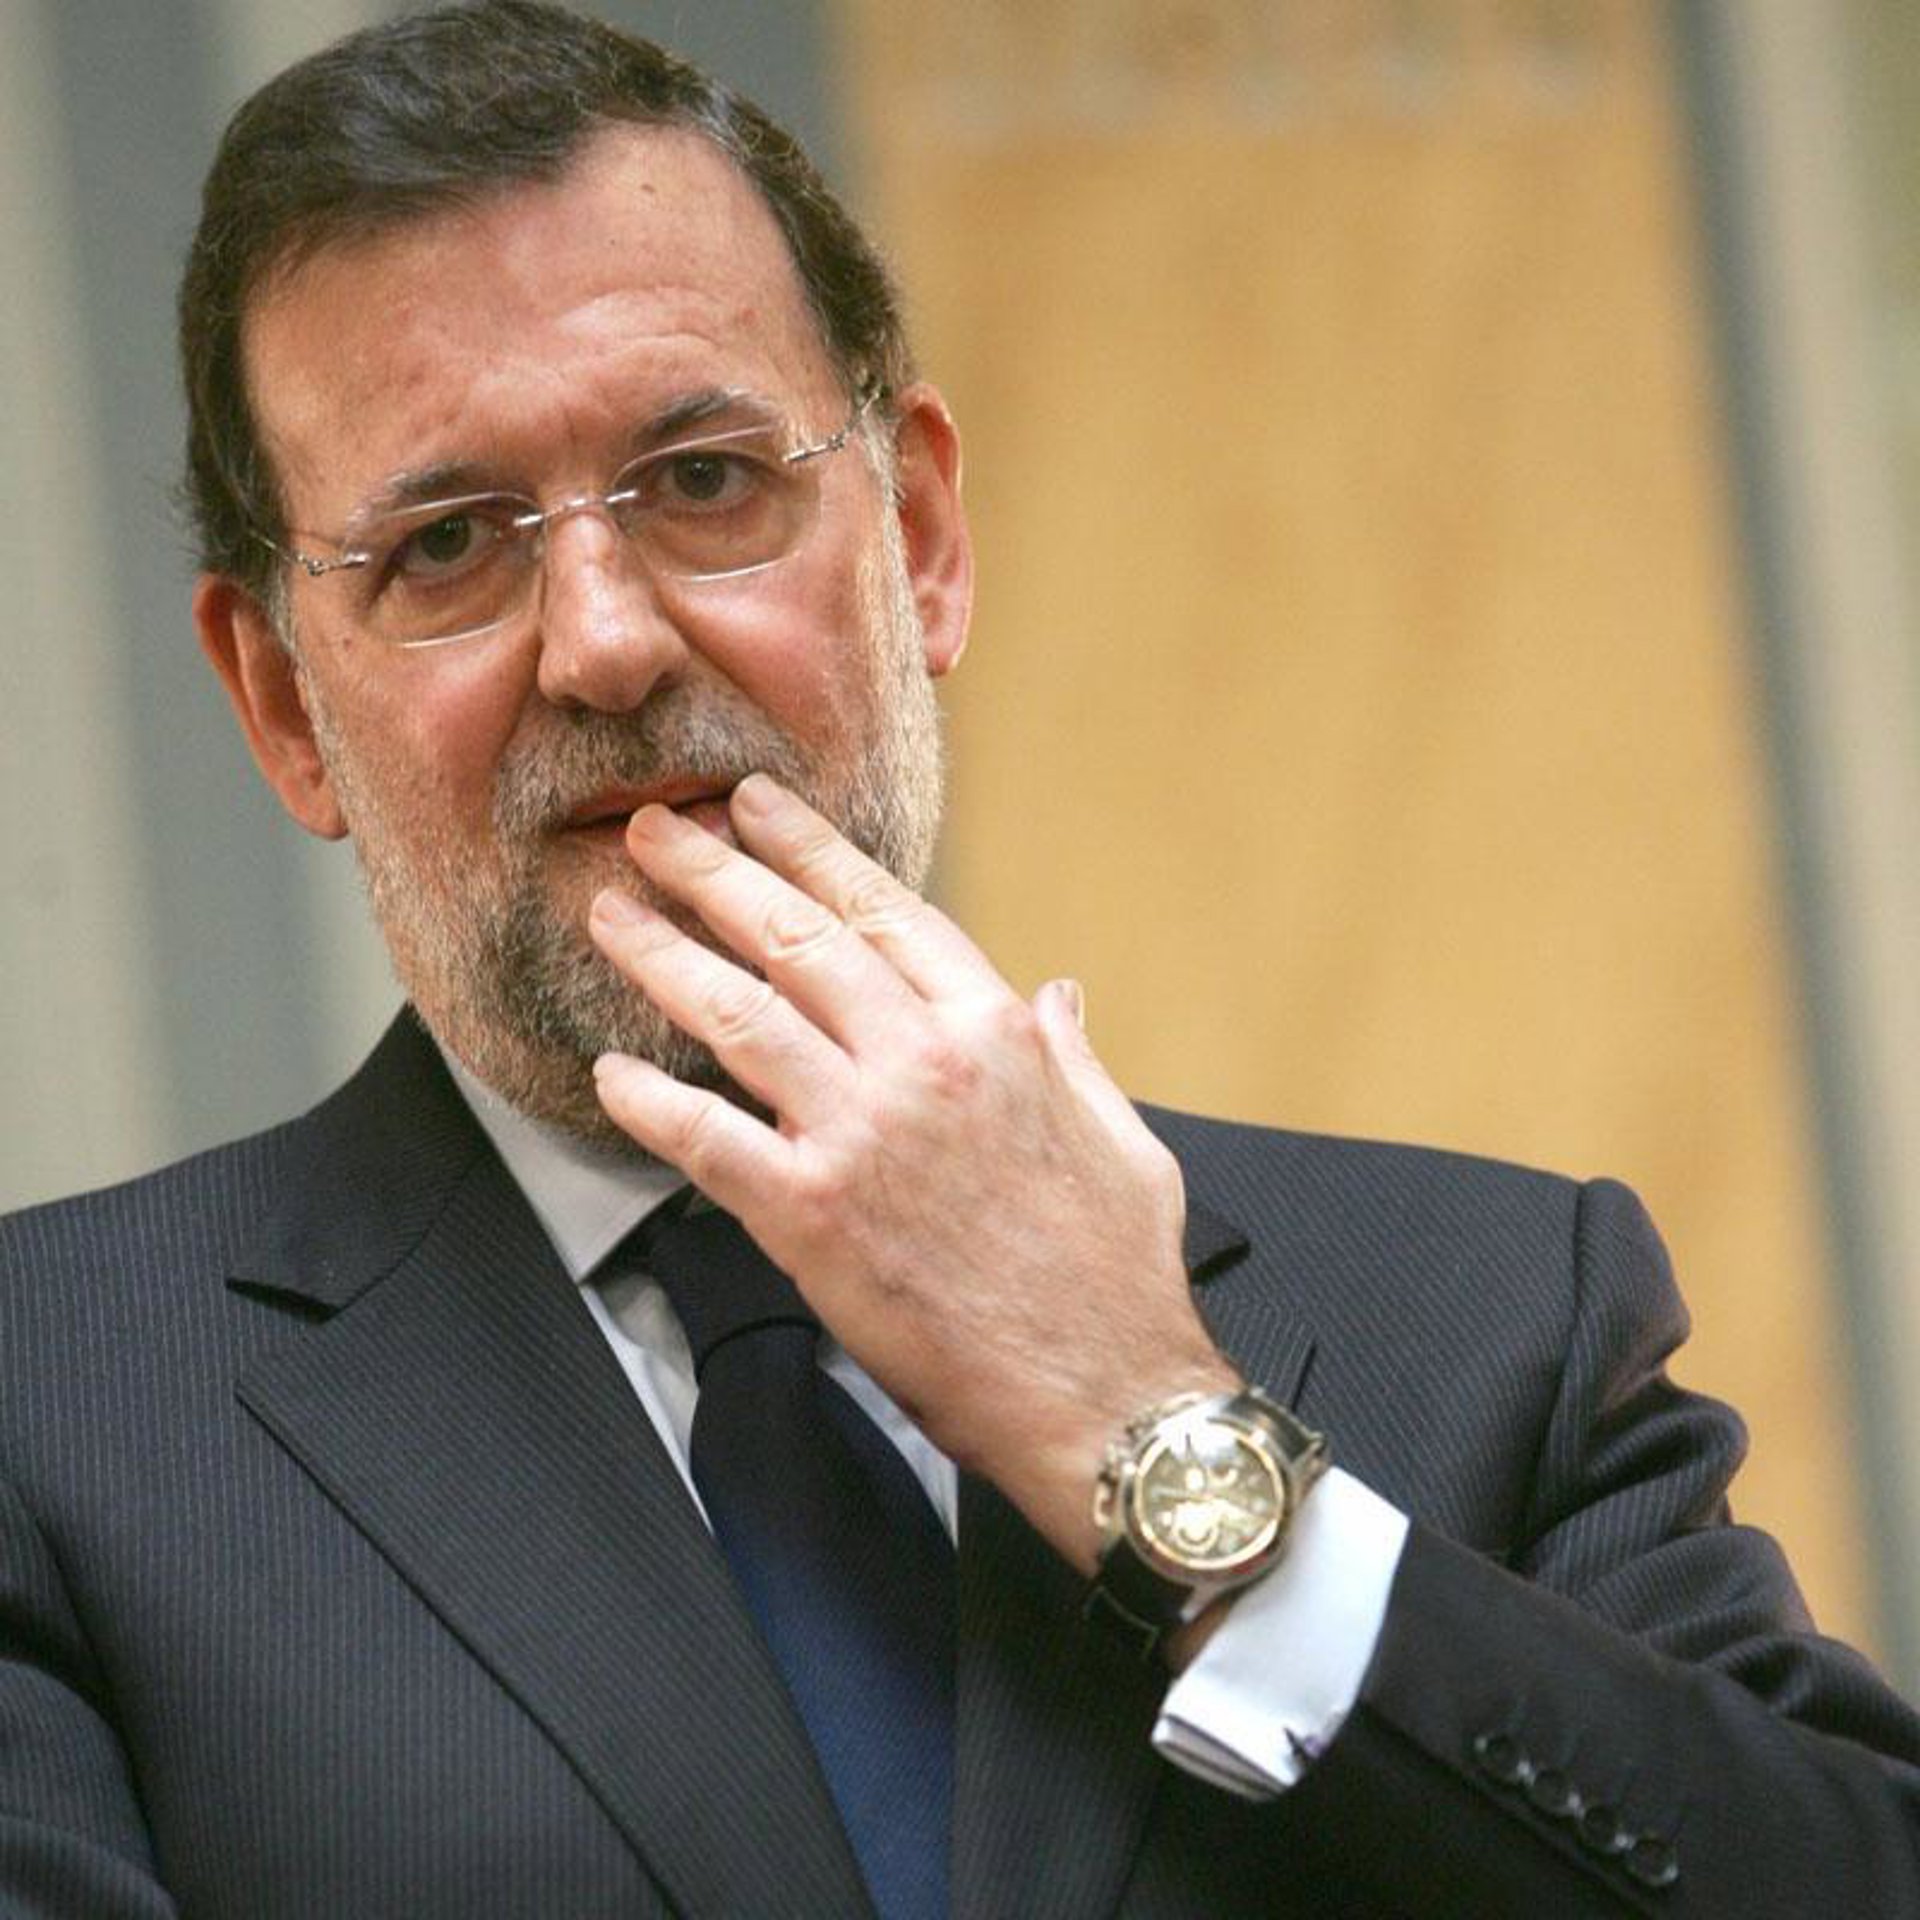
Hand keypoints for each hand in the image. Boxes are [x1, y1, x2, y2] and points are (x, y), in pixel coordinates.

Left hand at [587, 772, 1239, 1572]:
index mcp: (997, 1033)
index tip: (757, 808)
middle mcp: (923, 1063)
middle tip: (655, 831)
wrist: (1106, 1392)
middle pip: (795, 939)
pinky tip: (610, 1076)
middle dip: (714, 872)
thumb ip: (1076, 1055)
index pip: (885, 911)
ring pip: (739, 1017)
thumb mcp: (1126, 1137)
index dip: (810, 851)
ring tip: (612, 915)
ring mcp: (863, 1135)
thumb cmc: (1116, 1274)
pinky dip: (650, 1106)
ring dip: (664, 957)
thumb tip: (1058, 995)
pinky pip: (707, 1141)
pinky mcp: (813, 1218)